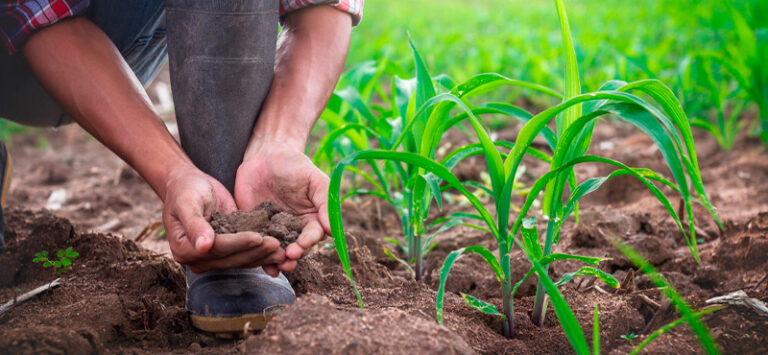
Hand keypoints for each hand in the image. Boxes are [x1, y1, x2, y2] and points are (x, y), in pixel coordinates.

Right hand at [162, 164, 285, 272]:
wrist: (189, 184)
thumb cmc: (186, 189)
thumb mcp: (187, 202)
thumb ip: (194, 223)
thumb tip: (203, 247)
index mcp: (184, 249)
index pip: (217, 249)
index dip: (238, 244)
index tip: (258, 237)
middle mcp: (199, 259)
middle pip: (231, 258)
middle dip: (255, 252)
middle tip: (277, 244)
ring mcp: (214, 257)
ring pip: (241, 260)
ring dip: (262, 255)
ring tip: (282, 250)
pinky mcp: (227, 251)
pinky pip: (246, 255)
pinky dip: (262, 253)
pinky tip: (279, 249)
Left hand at [235, 137, 330, 272]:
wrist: (264, 156)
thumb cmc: (294, 165)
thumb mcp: (314, 179)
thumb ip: (325, 201)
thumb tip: (331, 228)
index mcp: (312, 218)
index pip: (314, 234)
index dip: (309, 241)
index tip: (302, 245)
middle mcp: (295, 228)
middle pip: (298, 248)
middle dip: (294, 255)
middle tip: (288, 257)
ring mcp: (275, 231)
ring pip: (279, 251)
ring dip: (279, 261)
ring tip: (276, 267)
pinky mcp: (256, 230)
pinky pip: (259, 246)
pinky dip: (260, 257)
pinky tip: (261, 266)